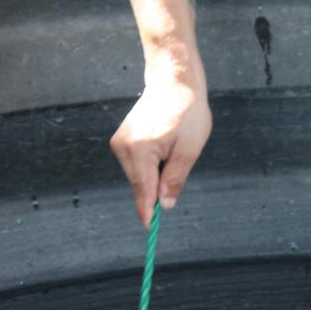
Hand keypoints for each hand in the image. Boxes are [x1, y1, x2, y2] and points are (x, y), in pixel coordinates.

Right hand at [110, 61, 211, 227]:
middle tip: (178, 158)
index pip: (143, 190)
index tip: (150, 228)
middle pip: (140, 183)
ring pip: (138, 174)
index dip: (147, 211)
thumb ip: (175, 179)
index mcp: (141, 150)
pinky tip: (163, 143)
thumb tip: (165, 205)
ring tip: (171, 145)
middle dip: (158, 184)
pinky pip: (135, 163)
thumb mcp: (190, 148)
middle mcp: (124, 147)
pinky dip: (149, 162)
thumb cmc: (187, 111)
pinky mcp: (120, 139)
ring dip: (154, 171)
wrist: (173, 81)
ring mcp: (119, 142)